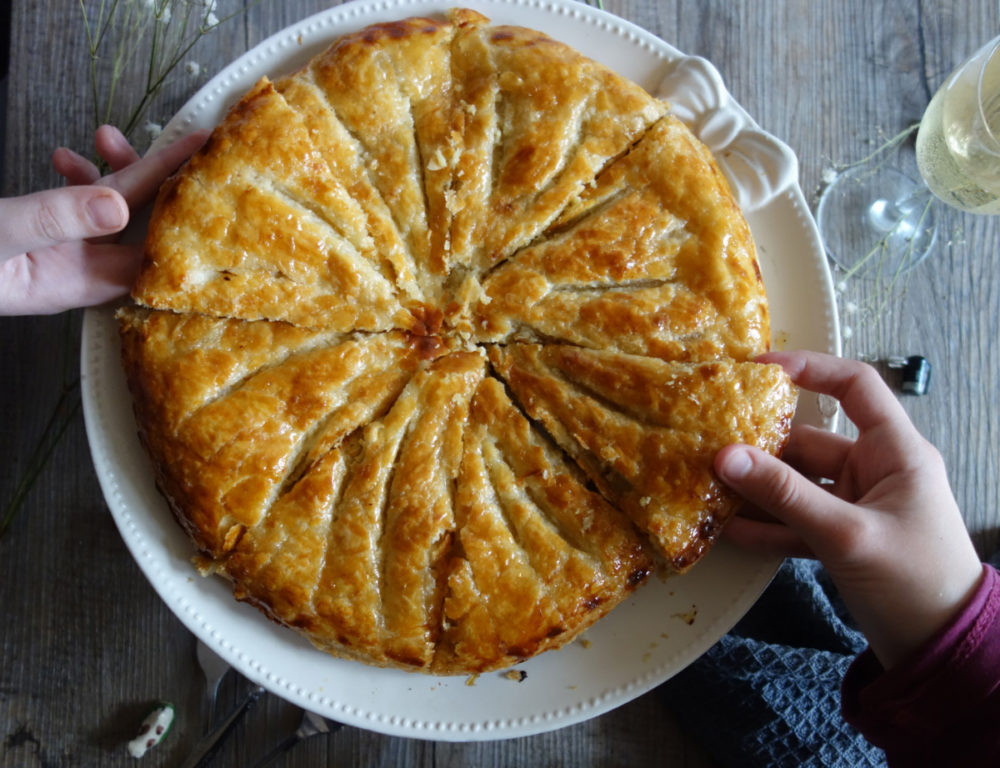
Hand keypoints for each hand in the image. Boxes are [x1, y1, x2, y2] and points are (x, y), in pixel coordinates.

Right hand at [0, 125, 206, 314]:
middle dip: (157, 183)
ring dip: (113, 172)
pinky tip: (62, 157)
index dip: (179, 215)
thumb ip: (51, 221)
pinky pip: (71, 207)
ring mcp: (58, 255)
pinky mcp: (38, 237)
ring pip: (105, 210)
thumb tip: (116, 208)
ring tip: (105, 135)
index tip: (205, 176)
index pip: (149, 251)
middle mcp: (76, 272)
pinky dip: (74, 179)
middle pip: (138, 228)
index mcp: (76, 284)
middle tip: (177, 142)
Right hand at [716, 350, 982, 668]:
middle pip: (809, 441)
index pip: (854, 387)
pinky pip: (796, 521)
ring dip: (757, 490)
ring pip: (796, 484)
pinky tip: (728, 531)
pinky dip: (767, 525)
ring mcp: (855, 505)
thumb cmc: (914, 581)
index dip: (810, 369)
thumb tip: (725, 457)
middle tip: (709, 445)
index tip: (759, 369)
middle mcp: (874, 470)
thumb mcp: (846, 533)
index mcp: (894, 452)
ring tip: (708, 488)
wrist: (941, 650)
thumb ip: (785, 495)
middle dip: (761, 447)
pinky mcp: (841, 538)